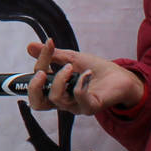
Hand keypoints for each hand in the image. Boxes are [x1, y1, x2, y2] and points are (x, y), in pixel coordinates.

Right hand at [24, 40, 142, 116]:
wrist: (121, 76)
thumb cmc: (96, 69)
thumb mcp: (72, 58)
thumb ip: (52, 56)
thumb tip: (30, 46)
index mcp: (56, 89)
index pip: (38, 81)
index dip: (39, 62)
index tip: (49, 43)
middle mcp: (63, 100)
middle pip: (38, 104)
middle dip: (34, 88)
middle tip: (41, 73)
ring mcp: (77, 106)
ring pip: (57, 100)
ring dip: (60, 80)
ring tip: (71, 66)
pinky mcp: (91, 107)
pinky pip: (81, 100)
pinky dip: (81, 84)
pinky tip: (87, 73)